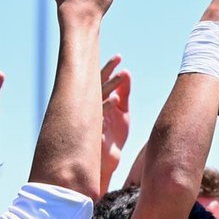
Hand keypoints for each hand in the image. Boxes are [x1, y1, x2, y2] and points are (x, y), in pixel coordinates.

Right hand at [100, 55, 130, 189]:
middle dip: (107, 71)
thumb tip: (126, 73)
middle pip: (98, 85)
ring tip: (120, 77)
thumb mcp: (123, 112)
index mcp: (99, 101)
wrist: (108, 162)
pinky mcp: (94, 131)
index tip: (119, 57)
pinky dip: (106, 107)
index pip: (102, 81)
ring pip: (98, 98)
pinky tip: (114, 99)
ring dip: (110, 87)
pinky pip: (99, 116)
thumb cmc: (114, 136)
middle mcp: (93, 108)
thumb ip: (124, 93)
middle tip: (118, 59)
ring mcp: (92, 119)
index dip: (109, 68)